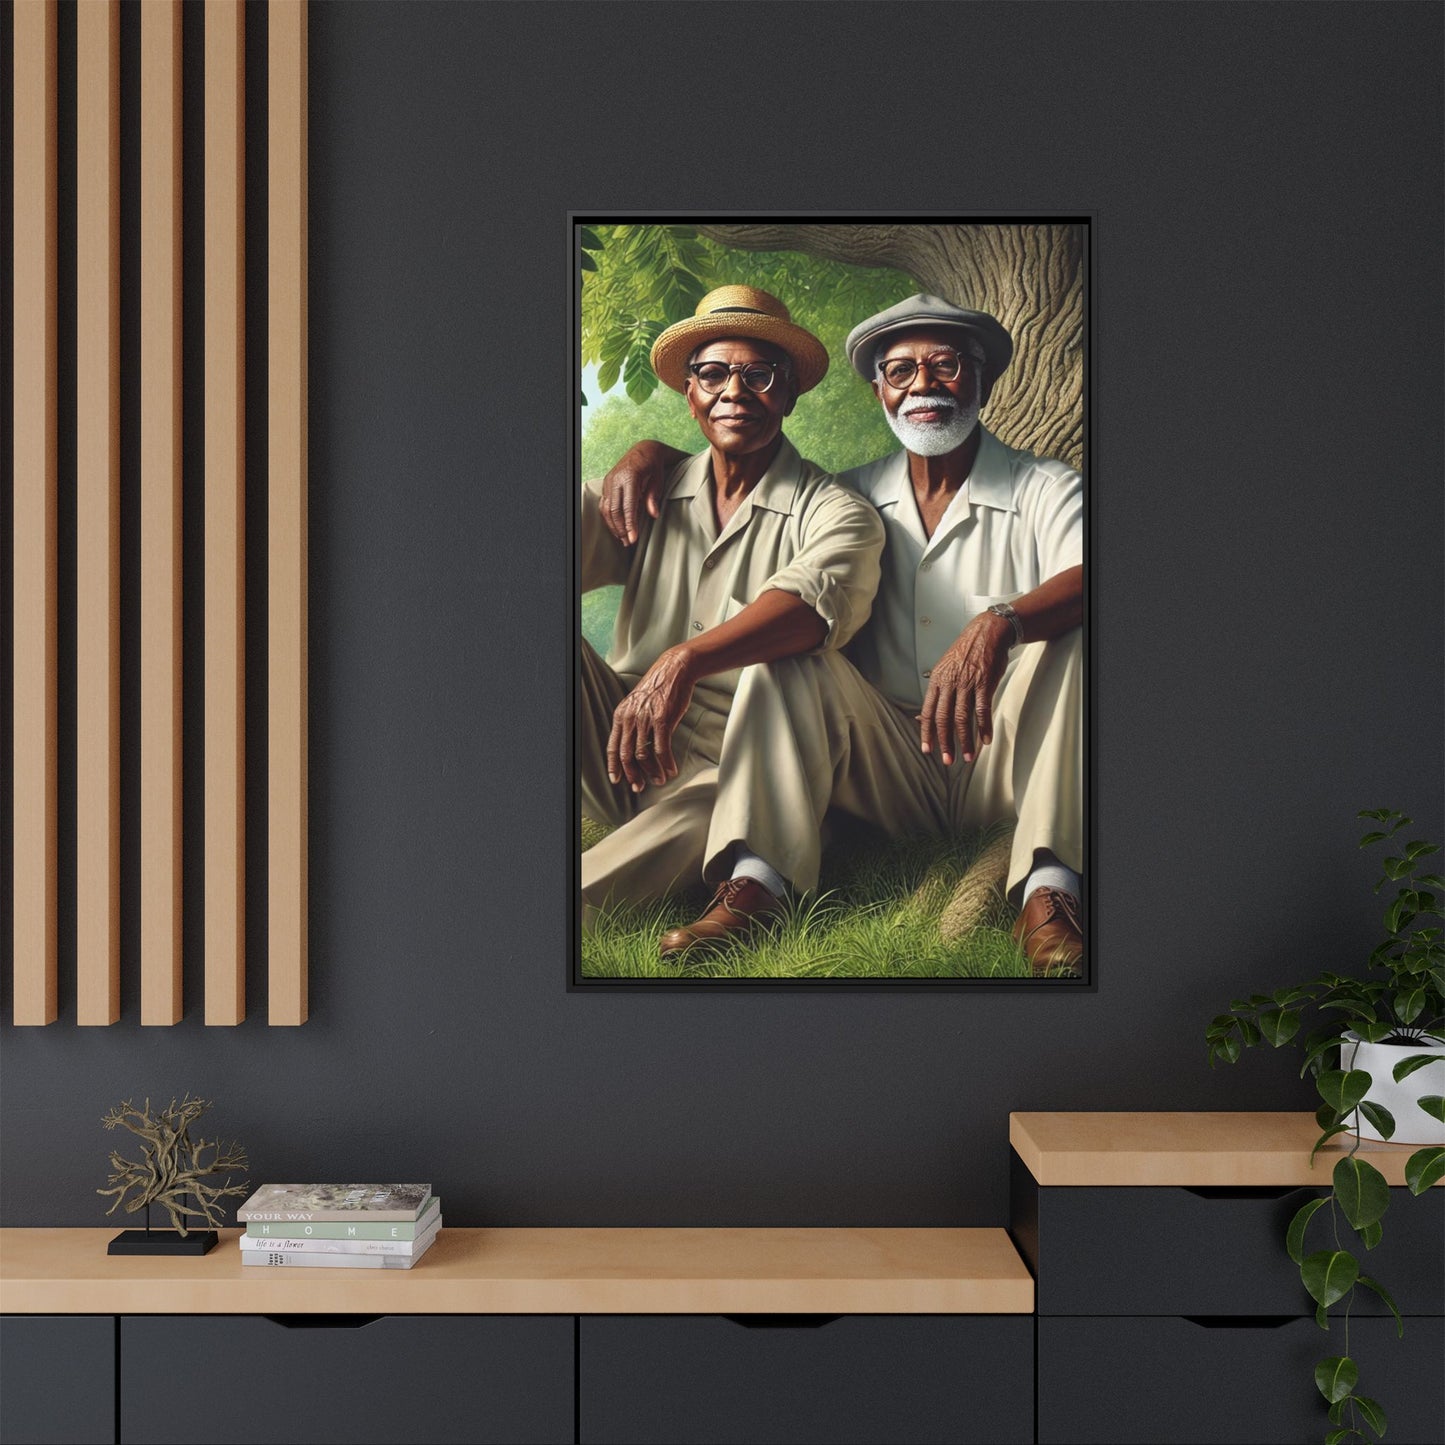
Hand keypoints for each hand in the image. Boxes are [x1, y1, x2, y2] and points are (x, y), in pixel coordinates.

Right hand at [601, 441, 669, 544]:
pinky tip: (615, 527)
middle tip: (628, 542)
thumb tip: (653, 515)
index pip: (628, 506)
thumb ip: (654, 496)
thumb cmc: (653, 466)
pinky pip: (604, 504)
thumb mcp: (658, 479)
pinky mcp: (606, 483)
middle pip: (615, 510)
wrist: (643, 450)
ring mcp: (609, 481)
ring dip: (613, 525)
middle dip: (621, 529)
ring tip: (622, 538)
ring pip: (606, 508)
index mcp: (630, 477)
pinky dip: (608, 518)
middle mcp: (616, 479)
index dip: (630, 524)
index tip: (633, 539)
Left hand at [606, 647, 695, 791]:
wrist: (674, 670)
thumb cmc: (658, 688)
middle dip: (632, 775)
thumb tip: (634, 746)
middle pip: (626, 755)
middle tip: (639, 787)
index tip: (617, 780)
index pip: (613, 746)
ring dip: (652, 772)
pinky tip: (671, 770)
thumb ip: (633, 722)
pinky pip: (661, 749)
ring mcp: (645, 719)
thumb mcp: (637, 704)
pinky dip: (666, 763)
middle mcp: (630, 718)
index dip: (614, 766)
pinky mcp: (662, 720)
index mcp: (621, 715)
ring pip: (643, 755)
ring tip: (659, 780)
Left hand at [918, 613, 1012, 765]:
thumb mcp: (944, 668)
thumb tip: (921, 716)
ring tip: (968, 756)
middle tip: (947, 760)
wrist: (987, 633)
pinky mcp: (985, 683)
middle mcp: (950, 684)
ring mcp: (967, 684)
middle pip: (944, 718)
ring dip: (965, 740)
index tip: (927, 750)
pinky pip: (983, 710)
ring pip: (963, 718)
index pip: (928, 712)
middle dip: (945, 742)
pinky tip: (985, 740)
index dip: (927, 733)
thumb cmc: (965, 653)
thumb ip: (936, 692)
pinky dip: (984, 727)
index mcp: (937, 681)